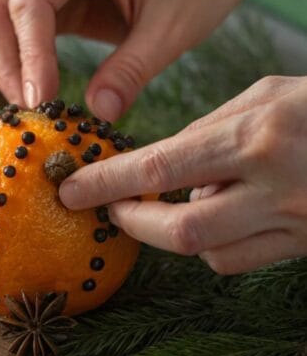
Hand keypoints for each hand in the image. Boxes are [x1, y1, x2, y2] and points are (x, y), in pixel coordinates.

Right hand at [0, 0, 306, 121]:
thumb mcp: (172, 30)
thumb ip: (132, 71)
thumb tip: (98, 112)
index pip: (30, 1)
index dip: (29, 55)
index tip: (40, 102)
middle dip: (2, 61)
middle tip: (26, 110)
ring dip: (2, 63)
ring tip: (29, 106)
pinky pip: (12, 27)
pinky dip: (14, 60)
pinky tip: (32, 92)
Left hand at [58, 76, 306, 273]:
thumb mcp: (266, 94)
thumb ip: (209, 130)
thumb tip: (159, 167)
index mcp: (258, 134)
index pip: (163, 168)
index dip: (109, 184)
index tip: (71, 190)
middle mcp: (275, 184)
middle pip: (181, 230)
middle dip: (134, 224)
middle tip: (113, 210)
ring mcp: (295, 221)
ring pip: (208, 252)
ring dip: (176, 233)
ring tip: (171, 204)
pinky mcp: (305, 246)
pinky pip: (239, 261)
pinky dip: (213, 245)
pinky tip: (218, 217)